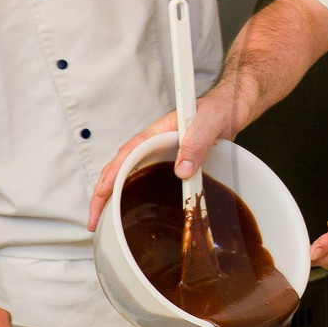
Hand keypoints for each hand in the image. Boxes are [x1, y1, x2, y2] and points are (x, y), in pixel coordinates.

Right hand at [87, 86, 237, 229]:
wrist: (233, 106)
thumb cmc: (220, 108)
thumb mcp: (210, 122)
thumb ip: (196, 142)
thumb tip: (181, 171)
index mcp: (157, 132)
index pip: (125, 155)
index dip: (110, 177)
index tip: (99, 196)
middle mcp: (154, 143)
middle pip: (120, 168)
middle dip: (102, 193)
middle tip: (94, 220)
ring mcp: (161, 153)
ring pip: (130, 174)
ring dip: (115, 195)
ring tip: (104, 219)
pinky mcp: (172, 162)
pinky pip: (148, 178)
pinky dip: (135, 193)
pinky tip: (131, 207)